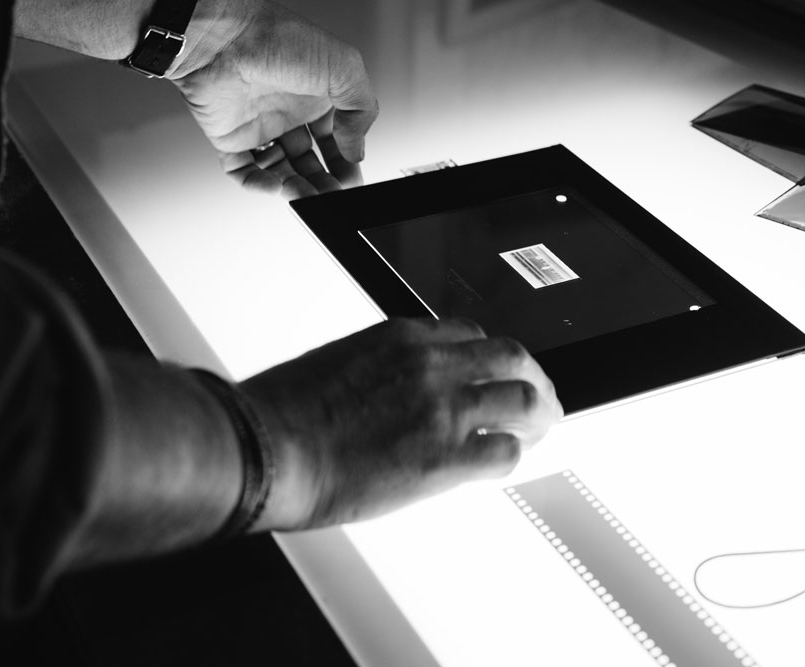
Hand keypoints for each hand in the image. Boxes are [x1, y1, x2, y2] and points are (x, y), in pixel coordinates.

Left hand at [168, 0, 377, 198]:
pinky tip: (275, 186)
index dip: (346, 162)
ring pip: (281, 170)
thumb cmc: (278, 38)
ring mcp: (258, 126)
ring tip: (307, 197)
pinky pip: (243, 171)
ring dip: (295, 188)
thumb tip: (357, 148)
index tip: (353, 179)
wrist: (224, 37)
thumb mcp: (344, 68)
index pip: (337, 140)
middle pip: (310, 161)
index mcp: (316, 96)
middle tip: (333, 196)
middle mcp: (288, 111)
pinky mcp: (230, 137)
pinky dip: (258, 185)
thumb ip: (362, 109)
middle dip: (324, 182)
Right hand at [240, 318, 562, 530]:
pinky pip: (506, 453)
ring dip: (538, 416)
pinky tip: (502, 462)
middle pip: (511, 356)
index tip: (490, 371)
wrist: (266, 448)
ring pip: (524, 399)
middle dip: (529, 376)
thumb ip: (376, 369)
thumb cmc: (283, 411)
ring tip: (538, 429)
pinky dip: (512, 457)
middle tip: (535, 395)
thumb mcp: (334, 364)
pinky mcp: (446, 458)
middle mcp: (431, 365)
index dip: (488, 356)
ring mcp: (443, 409)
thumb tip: (388, 390)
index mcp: (400, 337)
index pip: (469, 333)